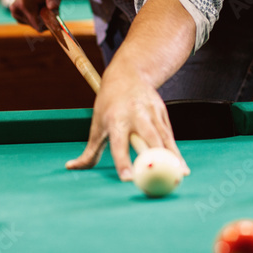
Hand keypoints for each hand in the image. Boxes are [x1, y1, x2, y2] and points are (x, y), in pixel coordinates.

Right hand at [9, 0, 61, 29]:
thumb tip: (53, 8)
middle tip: (47, 5)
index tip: (54, 15)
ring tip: (41, 3)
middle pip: (35, 25)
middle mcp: (16, 8)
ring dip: (39, 17)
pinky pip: (27, 21)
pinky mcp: (14, 11)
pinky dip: (34, 16)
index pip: (38, 26)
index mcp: (25, 4)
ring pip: (31, 24)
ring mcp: (14, 10)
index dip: (48, 23)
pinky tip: (36, 6)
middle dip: (43, 18)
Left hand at [66, 73, 187, 180]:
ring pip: (165, 138)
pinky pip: (170, 136)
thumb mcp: (97, 124)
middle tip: (163, 179)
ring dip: (173, 158)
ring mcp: (152, 112)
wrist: (128, 74)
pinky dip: (176, 152)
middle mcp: (136, 115)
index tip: (128, 178)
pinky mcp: (163, 112)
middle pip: (150, 139)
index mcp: (115, 120)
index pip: (119, 144)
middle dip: (157, 159)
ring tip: (180, 175)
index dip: (123, 161)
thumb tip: (70, 167)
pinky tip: (181, 168)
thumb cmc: (109, 104)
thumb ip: (89, 150)